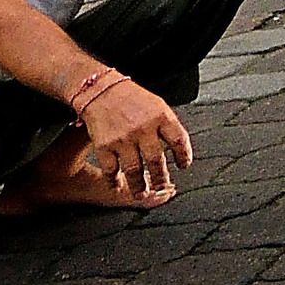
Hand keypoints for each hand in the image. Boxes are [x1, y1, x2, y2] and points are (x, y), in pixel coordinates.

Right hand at [71, 75, 192, 200]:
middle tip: (162, 187)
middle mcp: (143, 128)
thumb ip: (167, 126)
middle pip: (157, 160)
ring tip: (142, 194)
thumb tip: (180, 150)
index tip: (184, 166)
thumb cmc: (131, 98)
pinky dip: (114, 181)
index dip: (184, 155)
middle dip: (161, 178)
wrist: (100, 90)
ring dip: (140, 187)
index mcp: (160, 116)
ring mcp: (123, 139)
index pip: (179, 139)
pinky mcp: (104, 146)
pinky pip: (111, 170)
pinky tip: (118, 185)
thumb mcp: (157, 104)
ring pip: (134, 171)